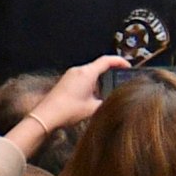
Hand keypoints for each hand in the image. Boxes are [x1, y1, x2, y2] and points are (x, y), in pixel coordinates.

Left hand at [14, 57, 128, 154]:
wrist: (47, 115)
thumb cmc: (67, 110)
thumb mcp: (93, 108)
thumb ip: (107, 102)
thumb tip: (114, 101)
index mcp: (87, 73)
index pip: (107, 60)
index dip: (120, 62)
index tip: (127, 66)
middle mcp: (78, 70)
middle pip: (99, 65)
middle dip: (111, 71)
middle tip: (120, 79)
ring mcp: (71, 75)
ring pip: (91, 72)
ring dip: (101, 78)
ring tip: (107, 90)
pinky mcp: (66, 81)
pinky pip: (83, 77)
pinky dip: (91, 82)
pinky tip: (93, 95)